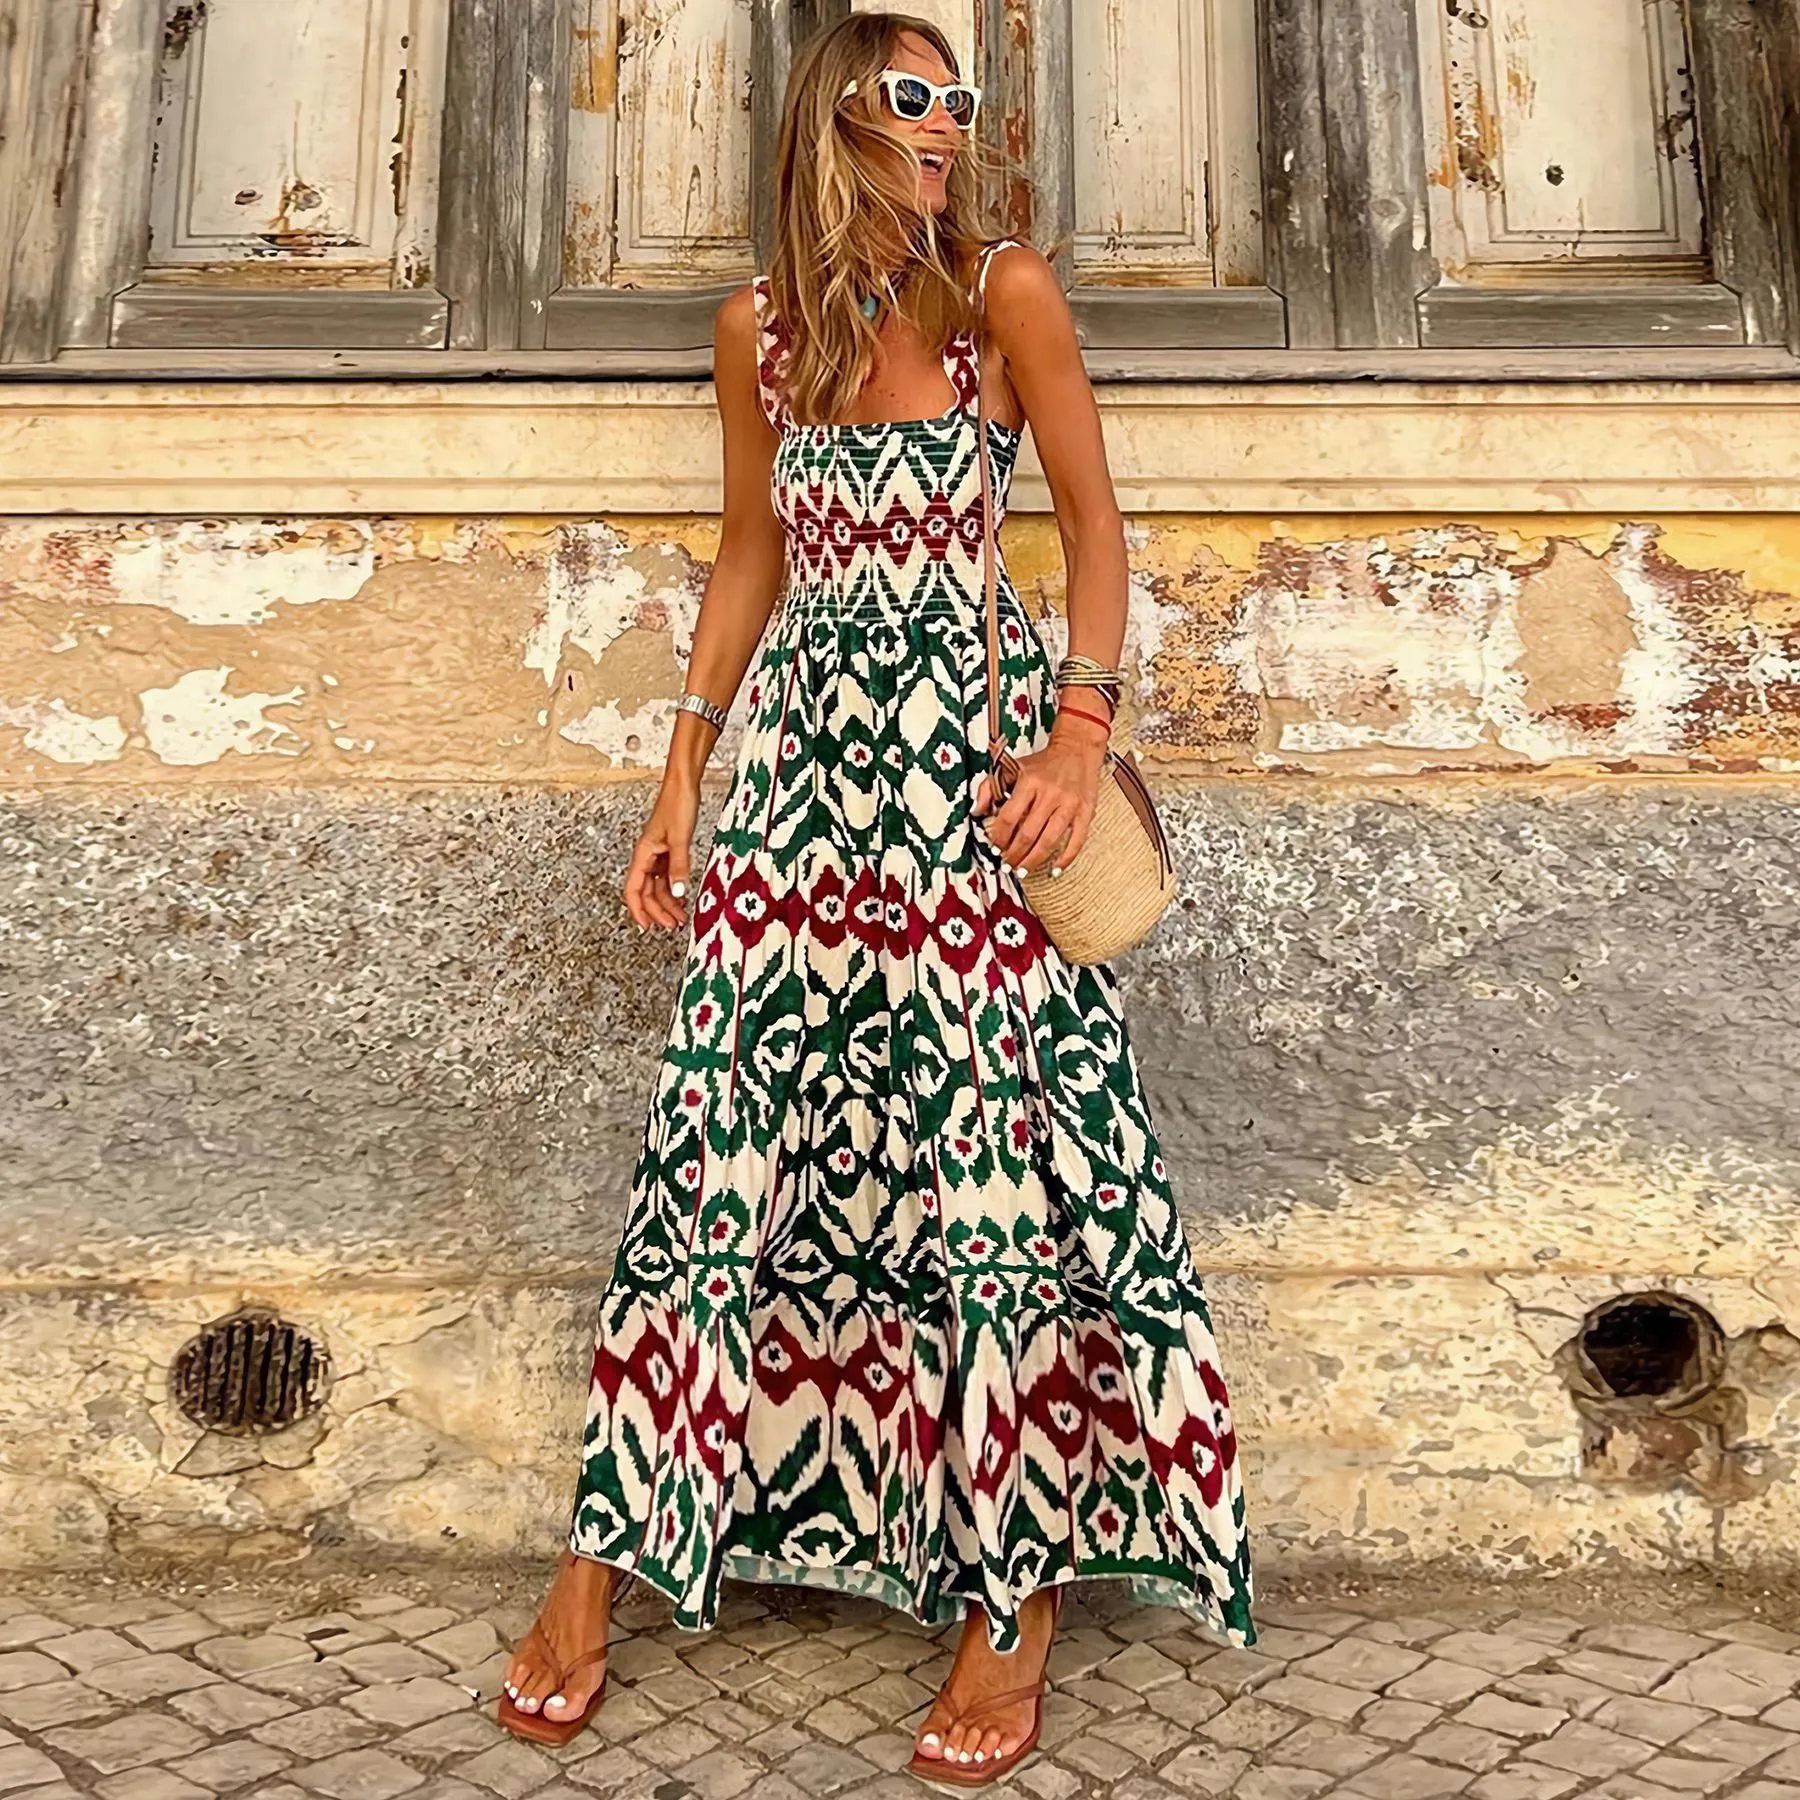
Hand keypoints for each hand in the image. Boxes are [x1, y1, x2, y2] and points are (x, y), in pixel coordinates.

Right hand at [624, 782, 699, 929]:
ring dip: (667, 902)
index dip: (638, 910)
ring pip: (657, 885)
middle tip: (672, 925)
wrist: (683, 784)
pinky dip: (674, 888)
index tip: (647, 926)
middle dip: (658, 911)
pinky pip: (667, 875)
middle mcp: (647, 856)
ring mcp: (657, 853)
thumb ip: (678, 867)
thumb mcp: (680, 839)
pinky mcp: (668, 849)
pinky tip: (682, 897)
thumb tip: (678, 893)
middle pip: (646, 891)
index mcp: (643, 853)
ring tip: (680, 916)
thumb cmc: (677, 804)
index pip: (633, 889)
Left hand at [975, 723, 1106, 873]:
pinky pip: (1076, 841)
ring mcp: (1070, 805)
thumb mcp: (1013, 768)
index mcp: (1030, 782)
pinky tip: (1054, 870)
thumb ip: (990, 787)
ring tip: (1022, 870)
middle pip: (1028, 834)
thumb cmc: (1044, 763)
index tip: (995, 847)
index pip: (1009, 817)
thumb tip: (977, 811)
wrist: (1077, 749)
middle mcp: (1050, 794)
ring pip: (1049, 841)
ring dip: (1033, 860)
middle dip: (1014, 854)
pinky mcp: (1085, 812)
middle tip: (1006, 865)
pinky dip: (1065, 859)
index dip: (999, 837)